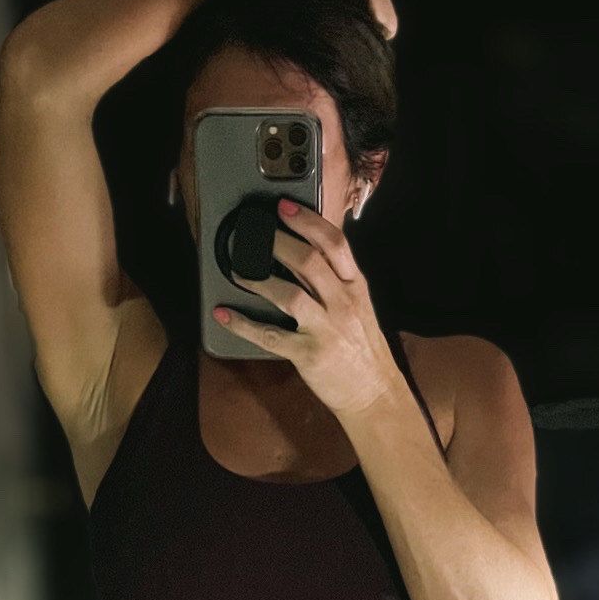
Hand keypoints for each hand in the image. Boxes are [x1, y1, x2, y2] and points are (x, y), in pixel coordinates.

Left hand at [213, 197, 400, 418]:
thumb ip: (335, 281)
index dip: (307, 221)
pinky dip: (242, 325)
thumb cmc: (362, 348)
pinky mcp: (308, 355)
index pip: (334, 243)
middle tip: (253, 232)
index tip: (284, 207)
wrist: (374, 392)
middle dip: (277, 242)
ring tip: (236, 270)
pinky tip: (224, 315)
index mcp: (354, 286)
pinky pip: (269, 336)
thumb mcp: (358, 306)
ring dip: (258, 279)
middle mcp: (342, 303)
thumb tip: (304, 254)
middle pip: (308, 262)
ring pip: (289, 295)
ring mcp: (325, 329)